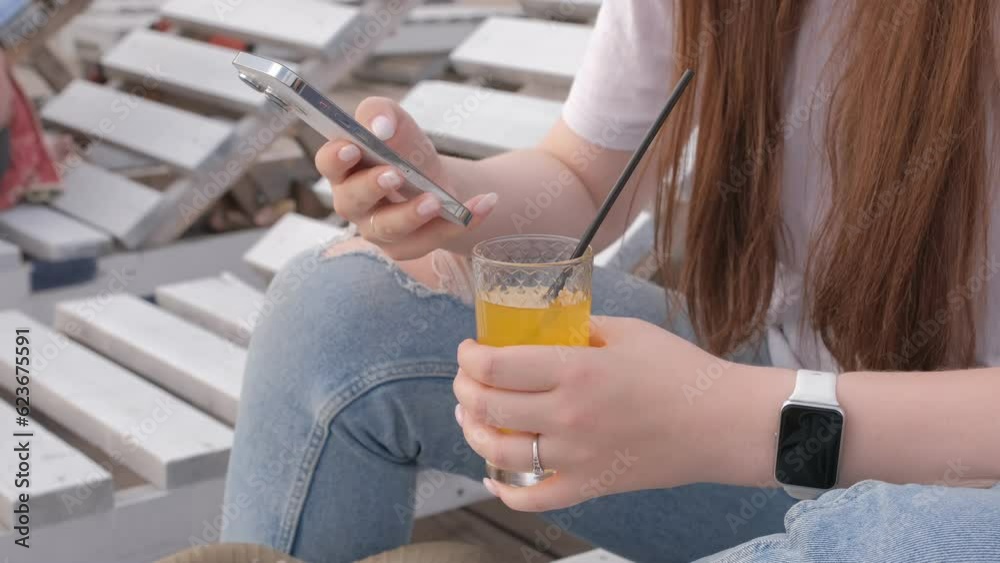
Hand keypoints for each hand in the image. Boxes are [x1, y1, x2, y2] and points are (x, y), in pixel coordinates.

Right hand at [315, 97, 497, 259]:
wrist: (436, 182)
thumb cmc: (406, 151)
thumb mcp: (397, 124)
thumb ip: (382, 114)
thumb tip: (379, 128)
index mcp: (344, 169)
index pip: (328, 163)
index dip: (336, 157)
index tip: (353, 148)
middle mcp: (354, 203)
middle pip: (352, 200)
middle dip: (372, 187)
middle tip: (395, 174)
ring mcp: (378, 229)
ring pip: (389, 227)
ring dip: (412, 214)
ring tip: (436, 200)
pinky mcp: (406, 247)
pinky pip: (431, 239)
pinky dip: (460, 221)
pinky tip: (484, 203)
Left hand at [453, 316, 744, 511]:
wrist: (723, 422)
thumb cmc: (680, 370)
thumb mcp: (627, 332)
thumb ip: (580, 328)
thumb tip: (546, 326)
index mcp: (575, 370)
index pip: (495, 366)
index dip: (470, 357)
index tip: (470, 350)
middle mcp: (568, 415)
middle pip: (488, 406)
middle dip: (465, 388)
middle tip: (467, 378)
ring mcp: (576, 456)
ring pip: (498, 451)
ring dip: (473, 432)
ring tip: (472, 416)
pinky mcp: (590, 485)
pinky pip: (533, 499)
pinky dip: (505, 491)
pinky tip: (493, 476)